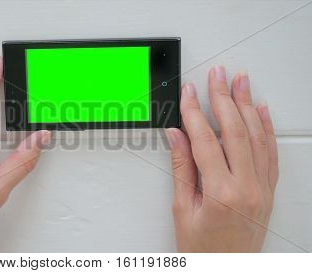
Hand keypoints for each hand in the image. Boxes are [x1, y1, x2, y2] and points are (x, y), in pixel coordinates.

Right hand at [166, 66, 277, 251]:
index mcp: (220, 193)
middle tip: (217, 75)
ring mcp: (261, 188)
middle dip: (223, 98)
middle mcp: (246, 187)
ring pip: (255, 137)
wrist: (228, 269)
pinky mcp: (267, 190)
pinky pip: (269, 153)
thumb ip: (181, 168)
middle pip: (233, 131)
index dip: (194, 113)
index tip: (188, 93)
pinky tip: (260, 111)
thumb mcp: (182, 209)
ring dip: (246, 105)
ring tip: (240, 82)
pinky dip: (265, 129)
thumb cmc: (202, 249)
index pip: (205, 141)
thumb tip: (176, 137)